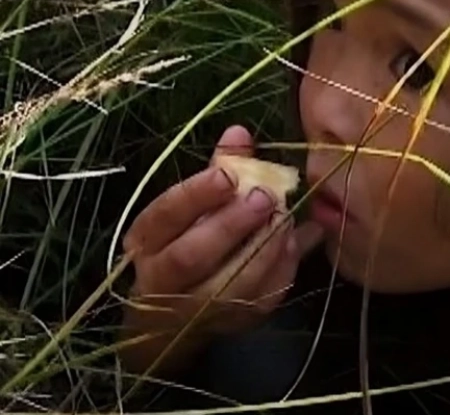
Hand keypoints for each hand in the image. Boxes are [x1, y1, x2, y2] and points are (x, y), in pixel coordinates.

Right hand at [119, 125, 322, 373]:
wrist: (170, 319)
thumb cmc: (183, 242)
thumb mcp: (191, 207)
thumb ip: (218, 170)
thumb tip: (240, 131)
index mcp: (147, 239)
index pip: (164, 216)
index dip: (196, 195)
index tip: (227, 177)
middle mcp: (162, 278)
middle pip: (191, 256)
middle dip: (230, 225)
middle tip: (264, 198)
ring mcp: (196, 308)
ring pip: (227, 285)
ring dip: (262, 249)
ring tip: (285, 219)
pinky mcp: (230, 324)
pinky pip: (259, 300)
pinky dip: (281, 270)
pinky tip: (296, 243)